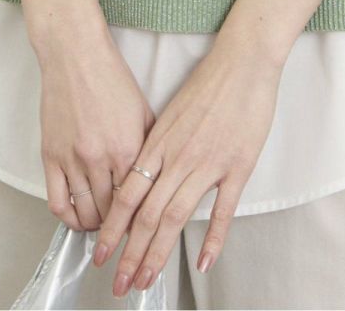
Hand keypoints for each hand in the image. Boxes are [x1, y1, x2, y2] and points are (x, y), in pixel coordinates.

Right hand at [35, 23, 156, 233]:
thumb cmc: (111, 78)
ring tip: (101, 223)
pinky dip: (68, 217)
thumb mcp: (143, 112)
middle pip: (111, 212)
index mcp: (127, 148)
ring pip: (85, 213)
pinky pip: (57, 202)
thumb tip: (153, 179)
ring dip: (94, 224)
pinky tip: (76, 216)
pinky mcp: (50, 156)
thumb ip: (148, 148)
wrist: (76, 56)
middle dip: (117, 225)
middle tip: (120, 226)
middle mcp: (100, 158)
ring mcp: (72, 159)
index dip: (139, 217)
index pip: (136, 201)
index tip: (140, 223)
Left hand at [92, 37, 281, 296]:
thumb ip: (157, 147)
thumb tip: (142, 178)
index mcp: (159, 143)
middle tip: (120, 284)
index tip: (102, 254)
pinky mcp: (238, 166)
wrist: (243, 61)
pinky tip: (203, 261)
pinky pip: (222, 210)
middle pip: (147, 215)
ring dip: (159, 254)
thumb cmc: (208, 82)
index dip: (113, 229)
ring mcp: (208, 163)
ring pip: (176, 217)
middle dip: (130, 254)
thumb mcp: (171, 113)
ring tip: (147, 281)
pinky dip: (213, 239)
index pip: (127, 195)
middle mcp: (178, 157)